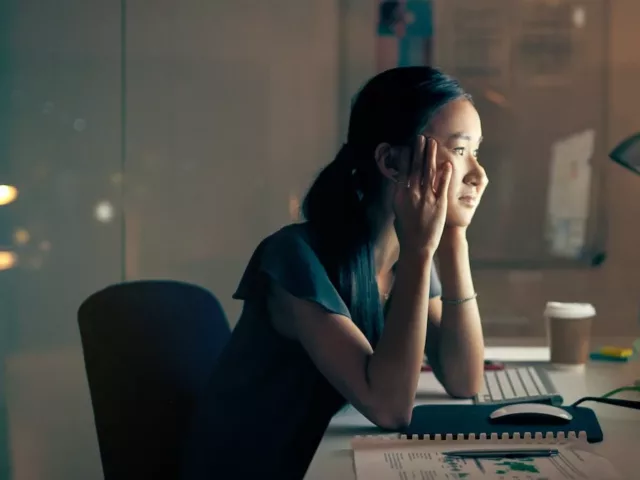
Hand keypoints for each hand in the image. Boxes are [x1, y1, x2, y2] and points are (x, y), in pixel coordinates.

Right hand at [393, 136, 451, 255]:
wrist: (417, 247)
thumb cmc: (405, 230)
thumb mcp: (397, 210)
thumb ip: (399, 195)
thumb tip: (400, 181)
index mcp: (399, 196)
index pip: (403, 171)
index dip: (406, 157)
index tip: (408, 146)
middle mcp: (412, 195)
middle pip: (416, 168)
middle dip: (419, 151)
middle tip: (422, 137)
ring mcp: (426, 199)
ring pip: (429, 172)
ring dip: (431, 156)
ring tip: (433, 143)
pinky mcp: (439, 205)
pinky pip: (442, 185)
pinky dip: (444, 173)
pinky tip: (446, 163)